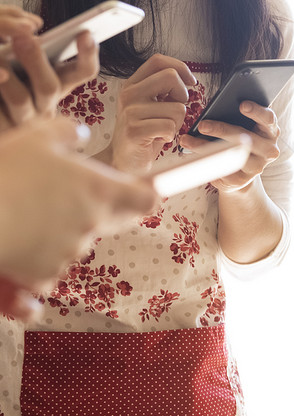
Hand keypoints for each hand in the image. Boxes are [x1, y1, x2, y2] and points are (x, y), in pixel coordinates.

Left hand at [0, 29, 98, 129]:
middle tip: (23, 37)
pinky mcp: (4, 131)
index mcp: (57, 86)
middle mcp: (46, 107)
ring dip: (7, 78)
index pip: (83, 72)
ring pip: (20, 99)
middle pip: (50, 87)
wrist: (3, 125)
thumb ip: (28, 47)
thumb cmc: (11, 85)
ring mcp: (26, 121)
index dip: (87, 55)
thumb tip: (27, 30)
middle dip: (36, 60)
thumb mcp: (23, 65)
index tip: (86, 34)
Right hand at [0, 119, 157, 302]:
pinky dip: (40, 254)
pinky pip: (52, 264)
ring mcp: (73, 250)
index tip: (142, 189)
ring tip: (32, 212)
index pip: (147, 201)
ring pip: (81, 240)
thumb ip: (66, 131)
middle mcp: (94, 222)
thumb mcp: (35, 137)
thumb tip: (82, 134)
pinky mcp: (48, 273)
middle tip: (70, 195)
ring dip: (67, 229)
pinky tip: (20, 237)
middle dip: (103, 208)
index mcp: (99, 190)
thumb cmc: (6, 173)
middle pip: (116, 220)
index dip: (147, 195)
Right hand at [108, 54, 196, 171]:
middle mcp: (129, 94)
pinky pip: (169, 126)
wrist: (123, 160)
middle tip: (175, 111)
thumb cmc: (143, 134)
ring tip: (161, 130)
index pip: (158, 61)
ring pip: (177, 108)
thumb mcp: (151, 106)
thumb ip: (163, 90)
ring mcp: (130, 112)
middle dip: (183, 95)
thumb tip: (187, 80)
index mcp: (133, 85)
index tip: (191, 82)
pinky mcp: (135, 130)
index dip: (180, 67)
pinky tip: (158, 139)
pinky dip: (170, 135)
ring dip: (177, 122)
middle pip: (171, 77)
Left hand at [177, 100, 280, 192]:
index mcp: (270, 131)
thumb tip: (215, 108)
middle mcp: (269, 150)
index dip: (256, 111)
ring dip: (206, 147)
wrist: (241, 172)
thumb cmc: (239, 139)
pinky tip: (191, 154)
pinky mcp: (243, 180)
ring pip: (231, 155)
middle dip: (222, 130)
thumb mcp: (242, 125)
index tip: (242, 105)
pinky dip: (204, 161)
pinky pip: (222, 170)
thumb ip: (236, 116)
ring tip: (187, 140)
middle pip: (246, 137)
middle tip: (202, 125)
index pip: (268, 119)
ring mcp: (258, 167)